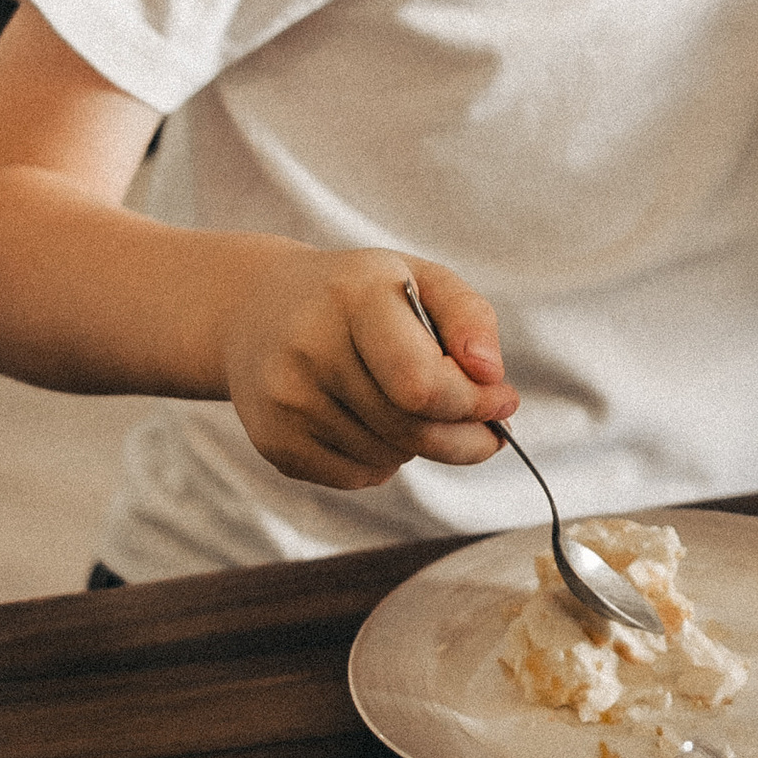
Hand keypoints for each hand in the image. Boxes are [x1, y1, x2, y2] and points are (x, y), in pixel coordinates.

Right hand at [222, 251, 516, 485]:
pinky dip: (383, 462)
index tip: (502, 400)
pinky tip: (371, 423)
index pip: (422, 383)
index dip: (474, 403)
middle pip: (411, 428)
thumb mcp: (418, 279)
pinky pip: (356, 478)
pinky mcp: (273, 441)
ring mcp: (285, 400)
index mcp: (353, 297)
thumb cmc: (356, 296)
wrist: (254, 310)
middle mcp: (309, 348)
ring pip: (389, 458)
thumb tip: (492, 376)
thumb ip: (470, 317)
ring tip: (409, 408)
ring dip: (420, 445)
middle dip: (463, 435)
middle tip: (484, 429)